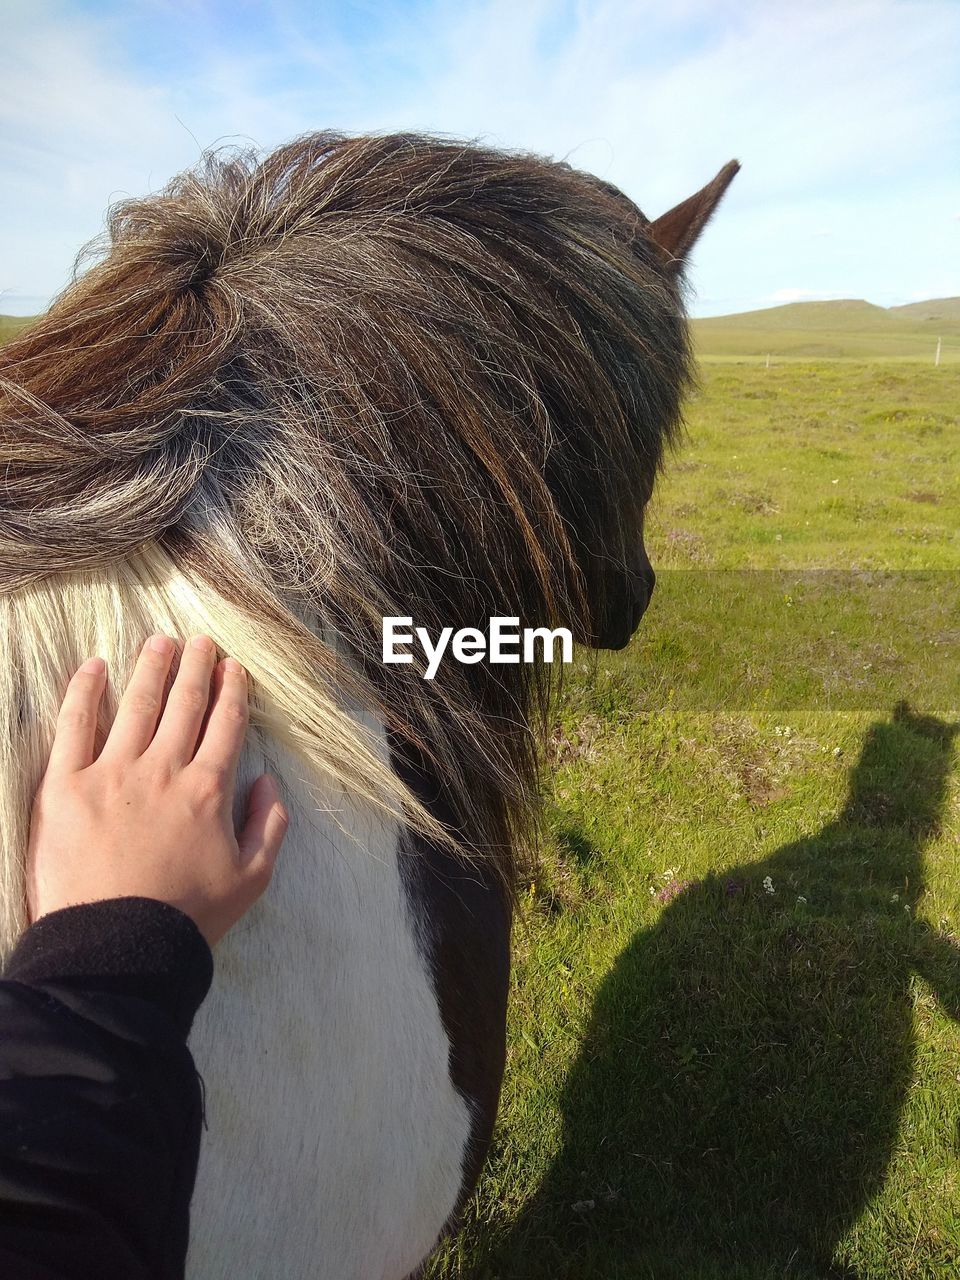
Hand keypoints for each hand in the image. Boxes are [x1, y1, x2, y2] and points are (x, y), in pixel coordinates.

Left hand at [26, 634, 288, 946]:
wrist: (117, 949)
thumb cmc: (186, 919)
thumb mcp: (251, 879)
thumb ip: (269, 825)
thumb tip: (269, 782)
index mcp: (209, 790)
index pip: (225, 725)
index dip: (232, 691)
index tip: (234, 668)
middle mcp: (164, 770)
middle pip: (184, 704)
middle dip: (196, 667)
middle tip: (201, 642)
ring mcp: (112, 774)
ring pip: (136, 704)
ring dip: (151, 668)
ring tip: (159, 642)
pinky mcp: (65, 787)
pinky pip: (74, 726)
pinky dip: (84, 691)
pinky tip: (93, 668)